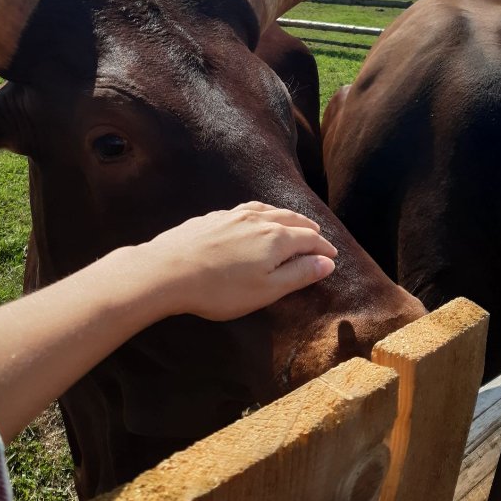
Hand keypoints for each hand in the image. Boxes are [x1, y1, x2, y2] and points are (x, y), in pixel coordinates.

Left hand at [138, 201, 336, 319]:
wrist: (167, 270)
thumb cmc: (219, 289)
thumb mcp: (266, 290)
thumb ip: (298, 275)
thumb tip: (327, 263)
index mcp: (276, 238)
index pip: (309, 239)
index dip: (324, 248)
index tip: (333, 256)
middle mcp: (258, 220)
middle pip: (292, 220)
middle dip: (309, 229)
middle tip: (319, 238)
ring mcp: (234, 216)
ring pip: (269, 210)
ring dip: (286, 217)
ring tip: (293, 223)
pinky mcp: (213, 217)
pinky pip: (247, 210)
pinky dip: (263, 214)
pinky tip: (255, 220)